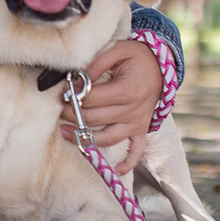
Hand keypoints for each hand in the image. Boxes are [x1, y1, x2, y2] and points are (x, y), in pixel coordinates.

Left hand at [58, 39, 162, 174]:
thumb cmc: (136, 56)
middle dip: (72, 115)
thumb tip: (77, 80)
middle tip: (58, 110)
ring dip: (85, 138)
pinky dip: (128, 162)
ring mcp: (138, 122)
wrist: (161, 65)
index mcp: (127, 90)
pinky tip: (116, 170)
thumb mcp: (117, 49)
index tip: (61, 94)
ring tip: (65, 132)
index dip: (73, 97)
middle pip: (95, 119)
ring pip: (108, 137)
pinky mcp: (141, 129)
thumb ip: (96, 63)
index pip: (93, 99)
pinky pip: (137, 151)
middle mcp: (133, 110)